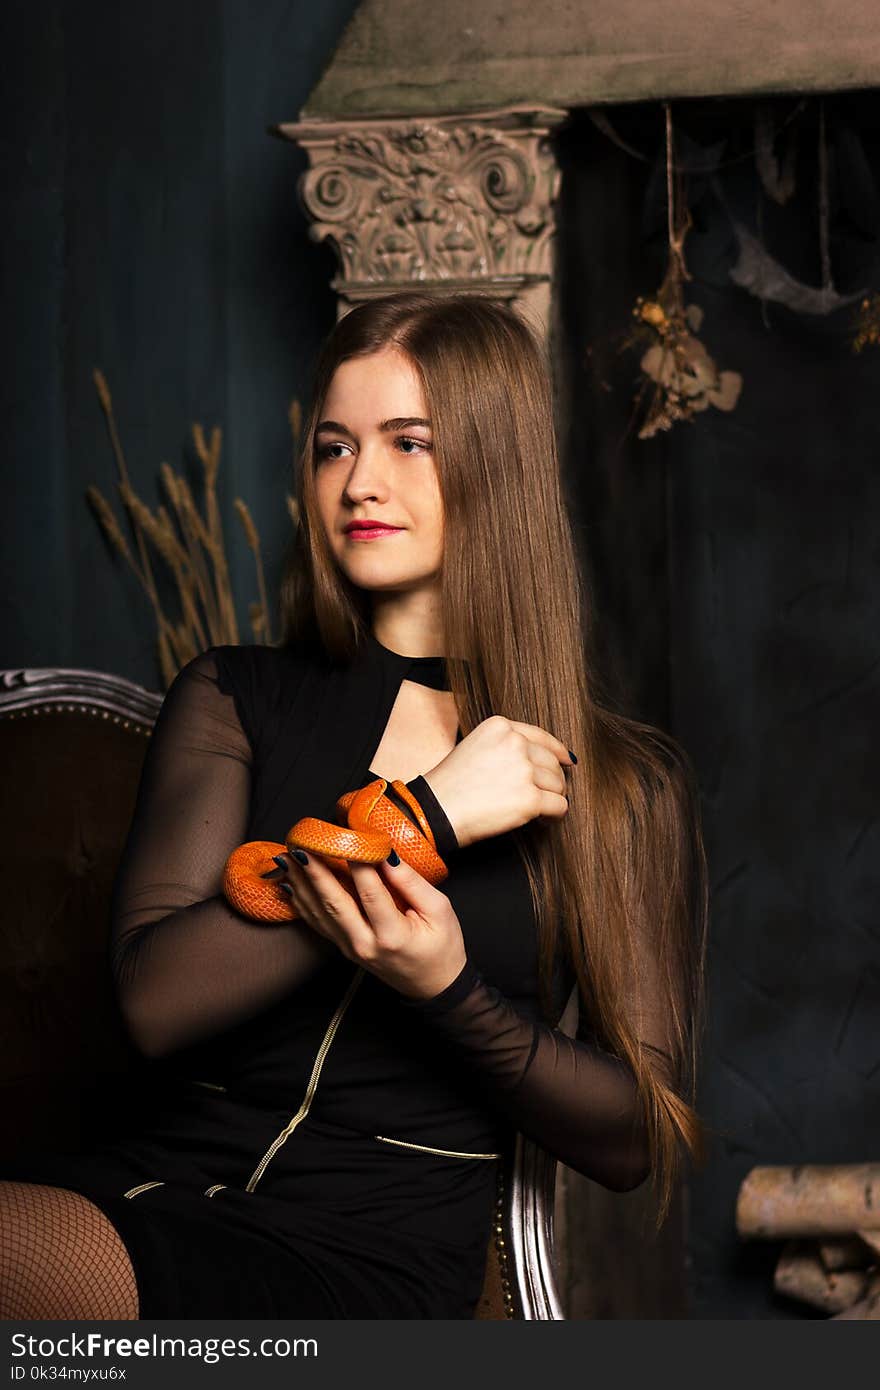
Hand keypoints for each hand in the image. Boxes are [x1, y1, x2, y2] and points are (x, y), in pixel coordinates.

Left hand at [268, 850, 466, 999]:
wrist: (433, 985)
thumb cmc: (442, 947)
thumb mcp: (439, 910)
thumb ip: (411, 882)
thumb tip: (386, 854)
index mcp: (392, 935)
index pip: (370, 893)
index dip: (357, 863)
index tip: (346, 835)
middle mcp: (365, 944)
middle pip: (334, 902)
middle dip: (314, 871)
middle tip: (300, 844)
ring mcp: (350, 948)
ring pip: (319, 912)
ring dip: (301, 883)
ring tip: (287, 857)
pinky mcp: (344, 947)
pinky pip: (318, 922)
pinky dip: (301, 901)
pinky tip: (290, 883)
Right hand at [421, 715, 574, 848]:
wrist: (435, 812)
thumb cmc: (450, 786)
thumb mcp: (475, 748)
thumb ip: (505, 747)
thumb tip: (545, 760)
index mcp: (500, 727)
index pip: (541, 737)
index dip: (557, 751)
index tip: (566, 761)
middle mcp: (514, 743)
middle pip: (552, 762)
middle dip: (552, 780)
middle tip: (543, 795)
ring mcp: (524, 770)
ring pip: (558, 784)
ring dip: (552, 797)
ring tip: (538, 809)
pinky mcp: (530, 798)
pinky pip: (559, 806)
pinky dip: (554, 816)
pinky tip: (543, 820)